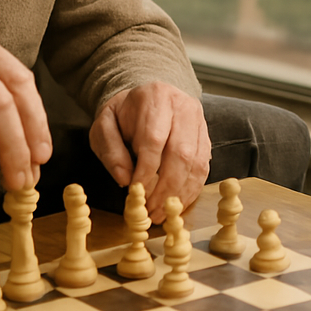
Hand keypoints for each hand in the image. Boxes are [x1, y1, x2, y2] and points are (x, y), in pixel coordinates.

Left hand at [90, 82, 209, 215]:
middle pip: (181, 153)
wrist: (146, 99)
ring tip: (163, 212)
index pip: (154, 139)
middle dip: (165, 188)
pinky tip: (177, 203)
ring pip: (196, 162)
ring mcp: (198, 121)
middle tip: (151, 210)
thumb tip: (124, 179)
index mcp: (155, 97)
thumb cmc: (123, 116)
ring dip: (180, 193)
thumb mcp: (104, 126)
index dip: (146, 170)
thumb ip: (110, 150)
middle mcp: (183, 106)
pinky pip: (203, 167)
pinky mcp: (206, 136)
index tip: (135, 192)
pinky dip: (191, 189)